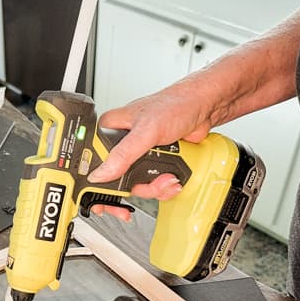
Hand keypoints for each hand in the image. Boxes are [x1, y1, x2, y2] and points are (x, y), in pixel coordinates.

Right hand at [88, 89, 211, 219]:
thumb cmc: (175, 105)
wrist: (204, 108)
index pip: (95, 160)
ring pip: (136, 185)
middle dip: (136, 187)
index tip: (107, 196)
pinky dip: (164, 186)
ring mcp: (139, 156)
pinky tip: (171, 179)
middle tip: (146, 187)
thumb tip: (101, 173)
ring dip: (154, 188)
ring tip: (167, 179)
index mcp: (111, 131)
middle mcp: (123, 144)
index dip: (99, 181)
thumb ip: (123, 154)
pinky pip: (153, 185)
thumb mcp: (145, 130)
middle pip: (117, 179)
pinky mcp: (155, 164)